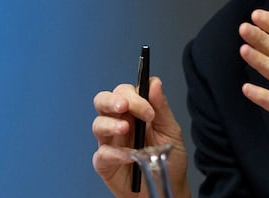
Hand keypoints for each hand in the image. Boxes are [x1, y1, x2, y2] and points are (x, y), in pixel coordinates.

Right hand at [92, 77, 190, 197]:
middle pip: (103, 101)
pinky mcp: (105, 163)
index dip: (134, 96)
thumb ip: (161, 107)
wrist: (167, 189)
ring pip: (98, 124)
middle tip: (124, 106)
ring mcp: (110, 142)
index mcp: (134, 112)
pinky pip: (101, 153)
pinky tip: (128, 156)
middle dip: (111, 101)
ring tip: (126, 129)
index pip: (124, 92)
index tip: (148, 110)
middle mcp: (119, 123)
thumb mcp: (170, 131)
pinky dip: (114, 153)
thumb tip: (154, 82)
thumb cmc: (168, 160)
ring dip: (110, 124)